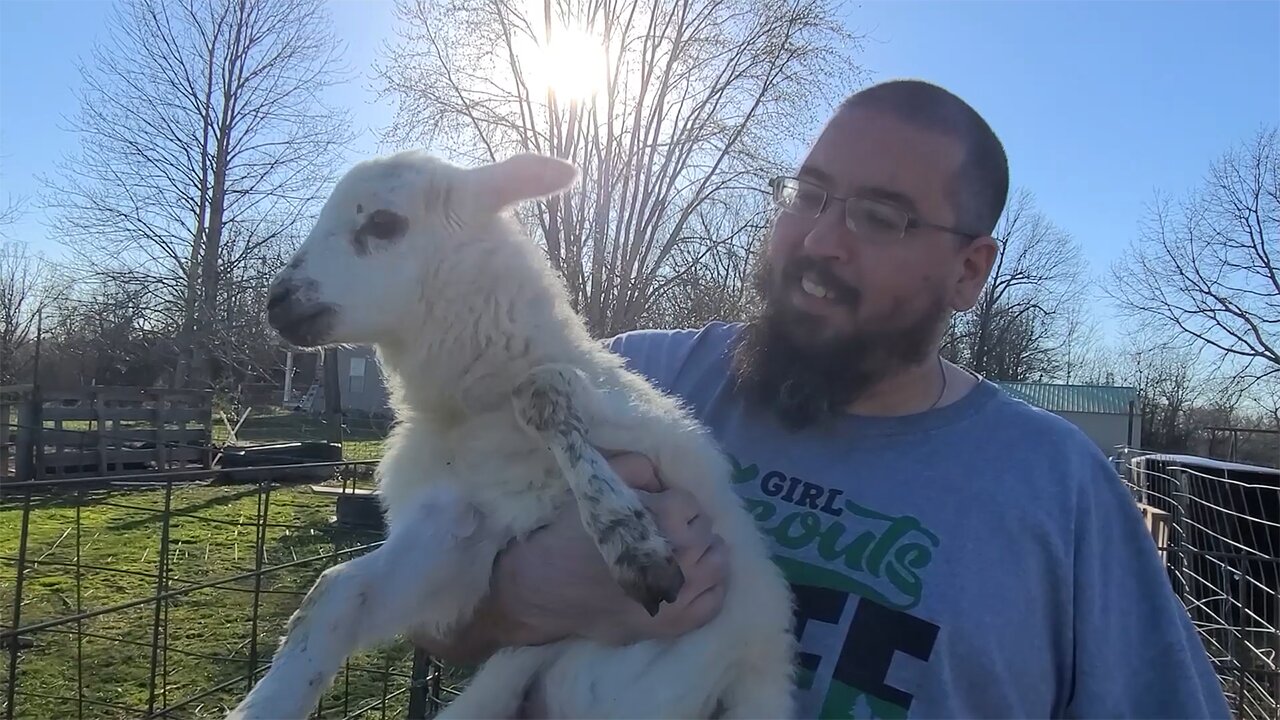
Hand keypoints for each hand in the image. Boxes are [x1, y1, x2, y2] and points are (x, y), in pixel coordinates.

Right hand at [494, 452, 728, 645]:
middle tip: (662, 534)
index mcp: (666, 517)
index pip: (690, 503)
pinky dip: (707, 589)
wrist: (546, 588)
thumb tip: (662, 477)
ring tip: (679, 557)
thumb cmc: (572, 534)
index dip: (671, 503)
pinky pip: (713, 602)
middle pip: (706, 531)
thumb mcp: (600, 485)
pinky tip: (688, 584)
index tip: (654, 511)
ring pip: (718, 563)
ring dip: (702, 555)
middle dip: (686, 528)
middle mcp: (682, 554)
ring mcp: (683, 592)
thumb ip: (637, 468)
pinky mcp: (677, 622)